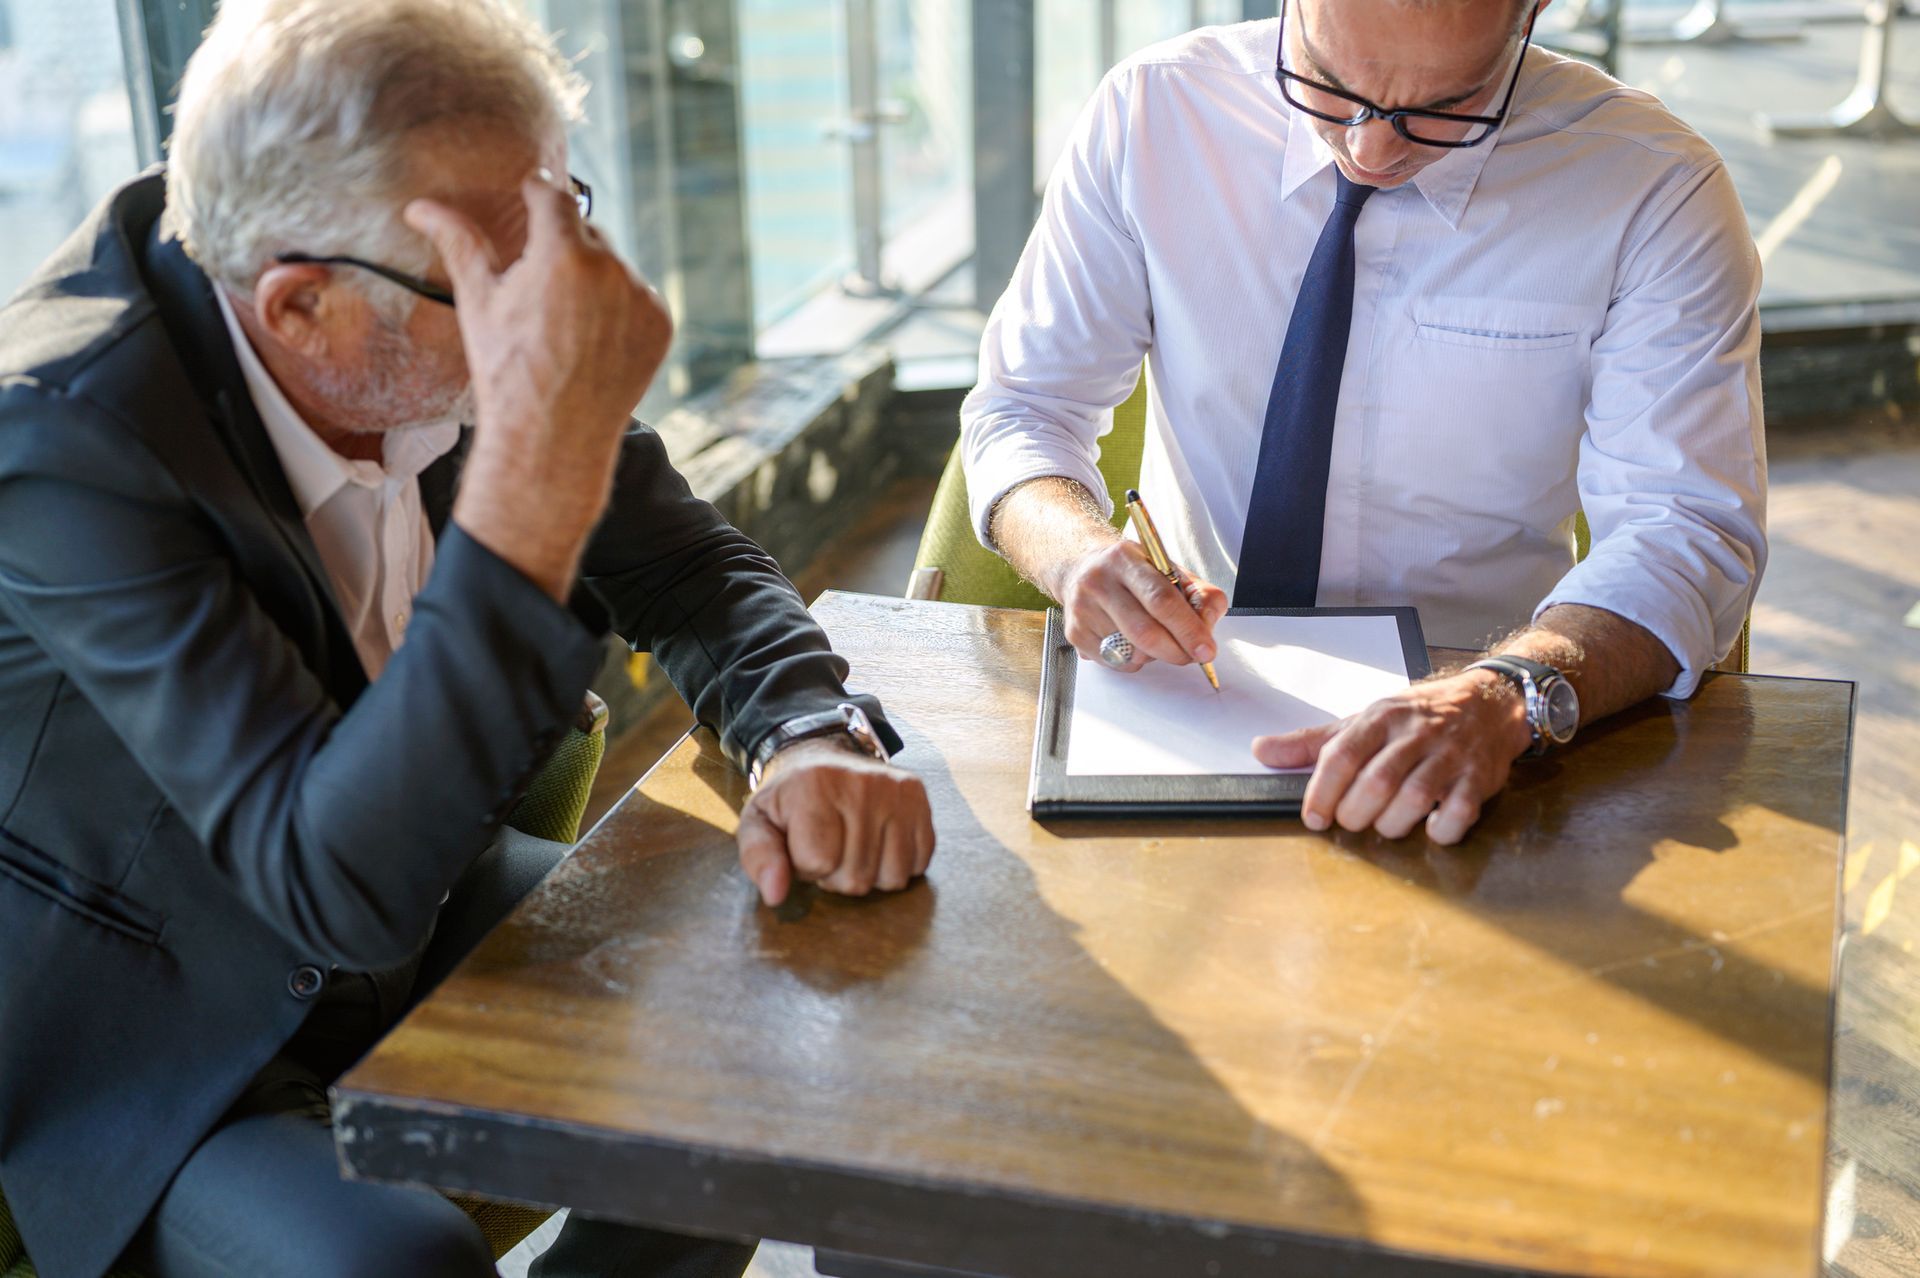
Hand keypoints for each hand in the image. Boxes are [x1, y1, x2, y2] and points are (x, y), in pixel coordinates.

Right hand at [407, 175, 672, 597]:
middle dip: (562, 245)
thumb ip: (458, 243)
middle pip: (586, 230)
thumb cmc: (507, 371)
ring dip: (592, 276)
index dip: (538, 191)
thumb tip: (420, 206)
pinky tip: (591, 338)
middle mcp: (612, 270)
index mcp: (564, 254)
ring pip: (614, 264)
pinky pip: (637, 297)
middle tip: (538, 281)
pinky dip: (619, 306)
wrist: (552, 437)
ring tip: (563, 320)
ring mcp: (642, 298)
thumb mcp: (479, 302)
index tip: (531, 192)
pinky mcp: (662, 324)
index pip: (554, 196)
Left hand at [735, 739, 934, 905]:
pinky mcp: (918, 796)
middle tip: (830, 847)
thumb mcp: (759, 823)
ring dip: (870, 874)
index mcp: (814, 786)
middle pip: (856, 877)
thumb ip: (759, 858)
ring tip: (853, 846)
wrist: (821, 757)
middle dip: (838, 875)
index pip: (819, 862)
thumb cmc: (790, 799)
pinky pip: (919, 863)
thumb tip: (775, 894)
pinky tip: (879, 842)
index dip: (806, 867)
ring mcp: (895, 790)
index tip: (803, 845)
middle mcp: (861, 784)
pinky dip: (898, 864)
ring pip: (891, 877)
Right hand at [1053, 539, 1226, 671]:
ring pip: (1132, 652)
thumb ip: (1199, 594)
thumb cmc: (1132, 572)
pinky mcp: (1075, 633)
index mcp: (1125, 559)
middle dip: (1176, 651)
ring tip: (1152, 634)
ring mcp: (1082, 609)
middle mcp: (1098, 582)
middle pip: (1144, 632)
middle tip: (1191, 656)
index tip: (1206, 650)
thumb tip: (1207, 626)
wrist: (1080, 568)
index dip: (1188, 629)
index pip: (1161, 599)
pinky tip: (1130, 640)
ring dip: (1154, 654)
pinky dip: (1134, 659)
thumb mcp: (1169, 570)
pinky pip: (1116, 663)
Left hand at [1252, 670, 1533, 843]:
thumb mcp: (1364, 721)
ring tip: (1384, 826)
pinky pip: (1459, 811)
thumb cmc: (1419, 718)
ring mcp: (1450, 755)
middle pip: (1376, 781)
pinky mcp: (1479, 777)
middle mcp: (1415, 733)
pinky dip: (1440, 829)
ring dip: (1392, 823)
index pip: (1342, 754)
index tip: (1313, 818)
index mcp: (1381, 717)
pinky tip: (1429, 828)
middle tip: (1350, 822)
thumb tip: (1261, 751)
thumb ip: (1314, 742)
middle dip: (1355, 813)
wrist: (1489, 702)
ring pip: (1414, 797)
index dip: (1322, 792)